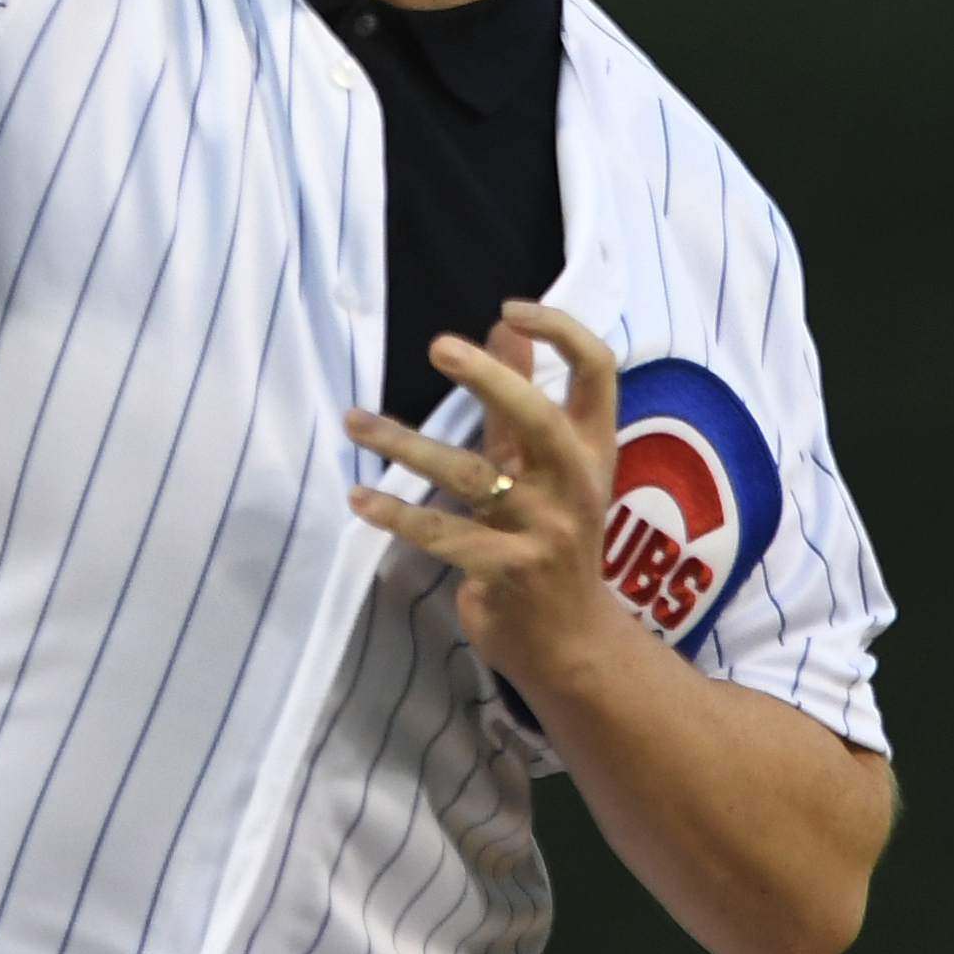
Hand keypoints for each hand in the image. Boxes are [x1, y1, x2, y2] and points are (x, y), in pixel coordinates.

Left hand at [345, 299, 652, 700]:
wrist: (571, 643)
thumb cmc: (553, 540)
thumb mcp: (547, 469)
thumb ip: (522, 399)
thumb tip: (504, 326)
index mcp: (591, 450)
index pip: (599, 372)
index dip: (563, 331)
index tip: (510, 310)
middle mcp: (575, 485)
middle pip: (539, 418)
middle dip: (490, 379)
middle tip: (439, 347)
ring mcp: (544, 532)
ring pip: (471, 476)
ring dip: (405, 445)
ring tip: (354, 421)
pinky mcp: (508, 572)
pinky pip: (442, 534)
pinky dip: (396, 514)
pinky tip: (358, 497)